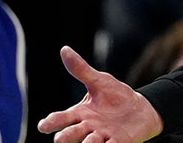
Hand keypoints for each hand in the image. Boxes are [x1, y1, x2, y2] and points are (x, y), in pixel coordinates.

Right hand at [38, 46, 163, 142]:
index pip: (62, 118)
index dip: (51, 122)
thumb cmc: (115, 96)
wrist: (140, 108)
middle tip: (59, 140)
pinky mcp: (118, 142)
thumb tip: (64, 49)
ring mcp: (103, 136)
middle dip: (65, 137)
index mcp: (81, 113)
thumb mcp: (99, 81)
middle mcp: (89, 127)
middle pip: (73, 133)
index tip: (42, 126)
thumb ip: (81, 70)